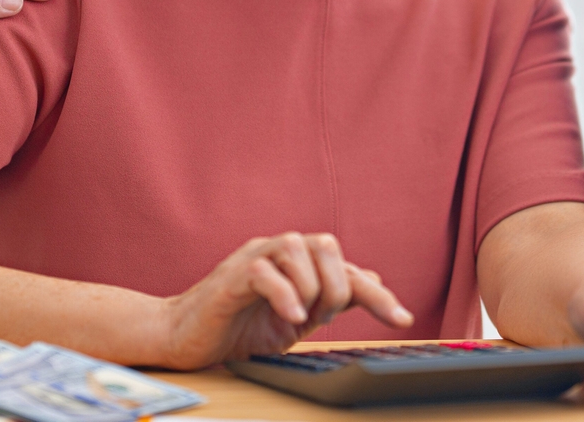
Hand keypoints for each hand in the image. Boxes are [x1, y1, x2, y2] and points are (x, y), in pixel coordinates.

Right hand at [156, 232, 413, 369]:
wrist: (181, 338)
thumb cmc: (235, 328)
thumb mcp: (295, 320)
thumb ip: (329, 300)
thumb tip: (373, 282)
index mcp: (296, 264)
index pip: (347, 269)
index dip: (377, 294)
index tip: (401, 320)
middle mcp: (278, 253)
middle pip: (328, 245)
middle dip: (337, 286)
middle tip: (322, 318)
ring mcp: (253, 259)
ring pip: (299, 247)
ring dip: (311, 288)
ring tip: (300, 317)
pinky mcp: (231, 277)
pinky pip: (265, 272)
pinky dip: (285, 295)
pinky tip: (290, 319)